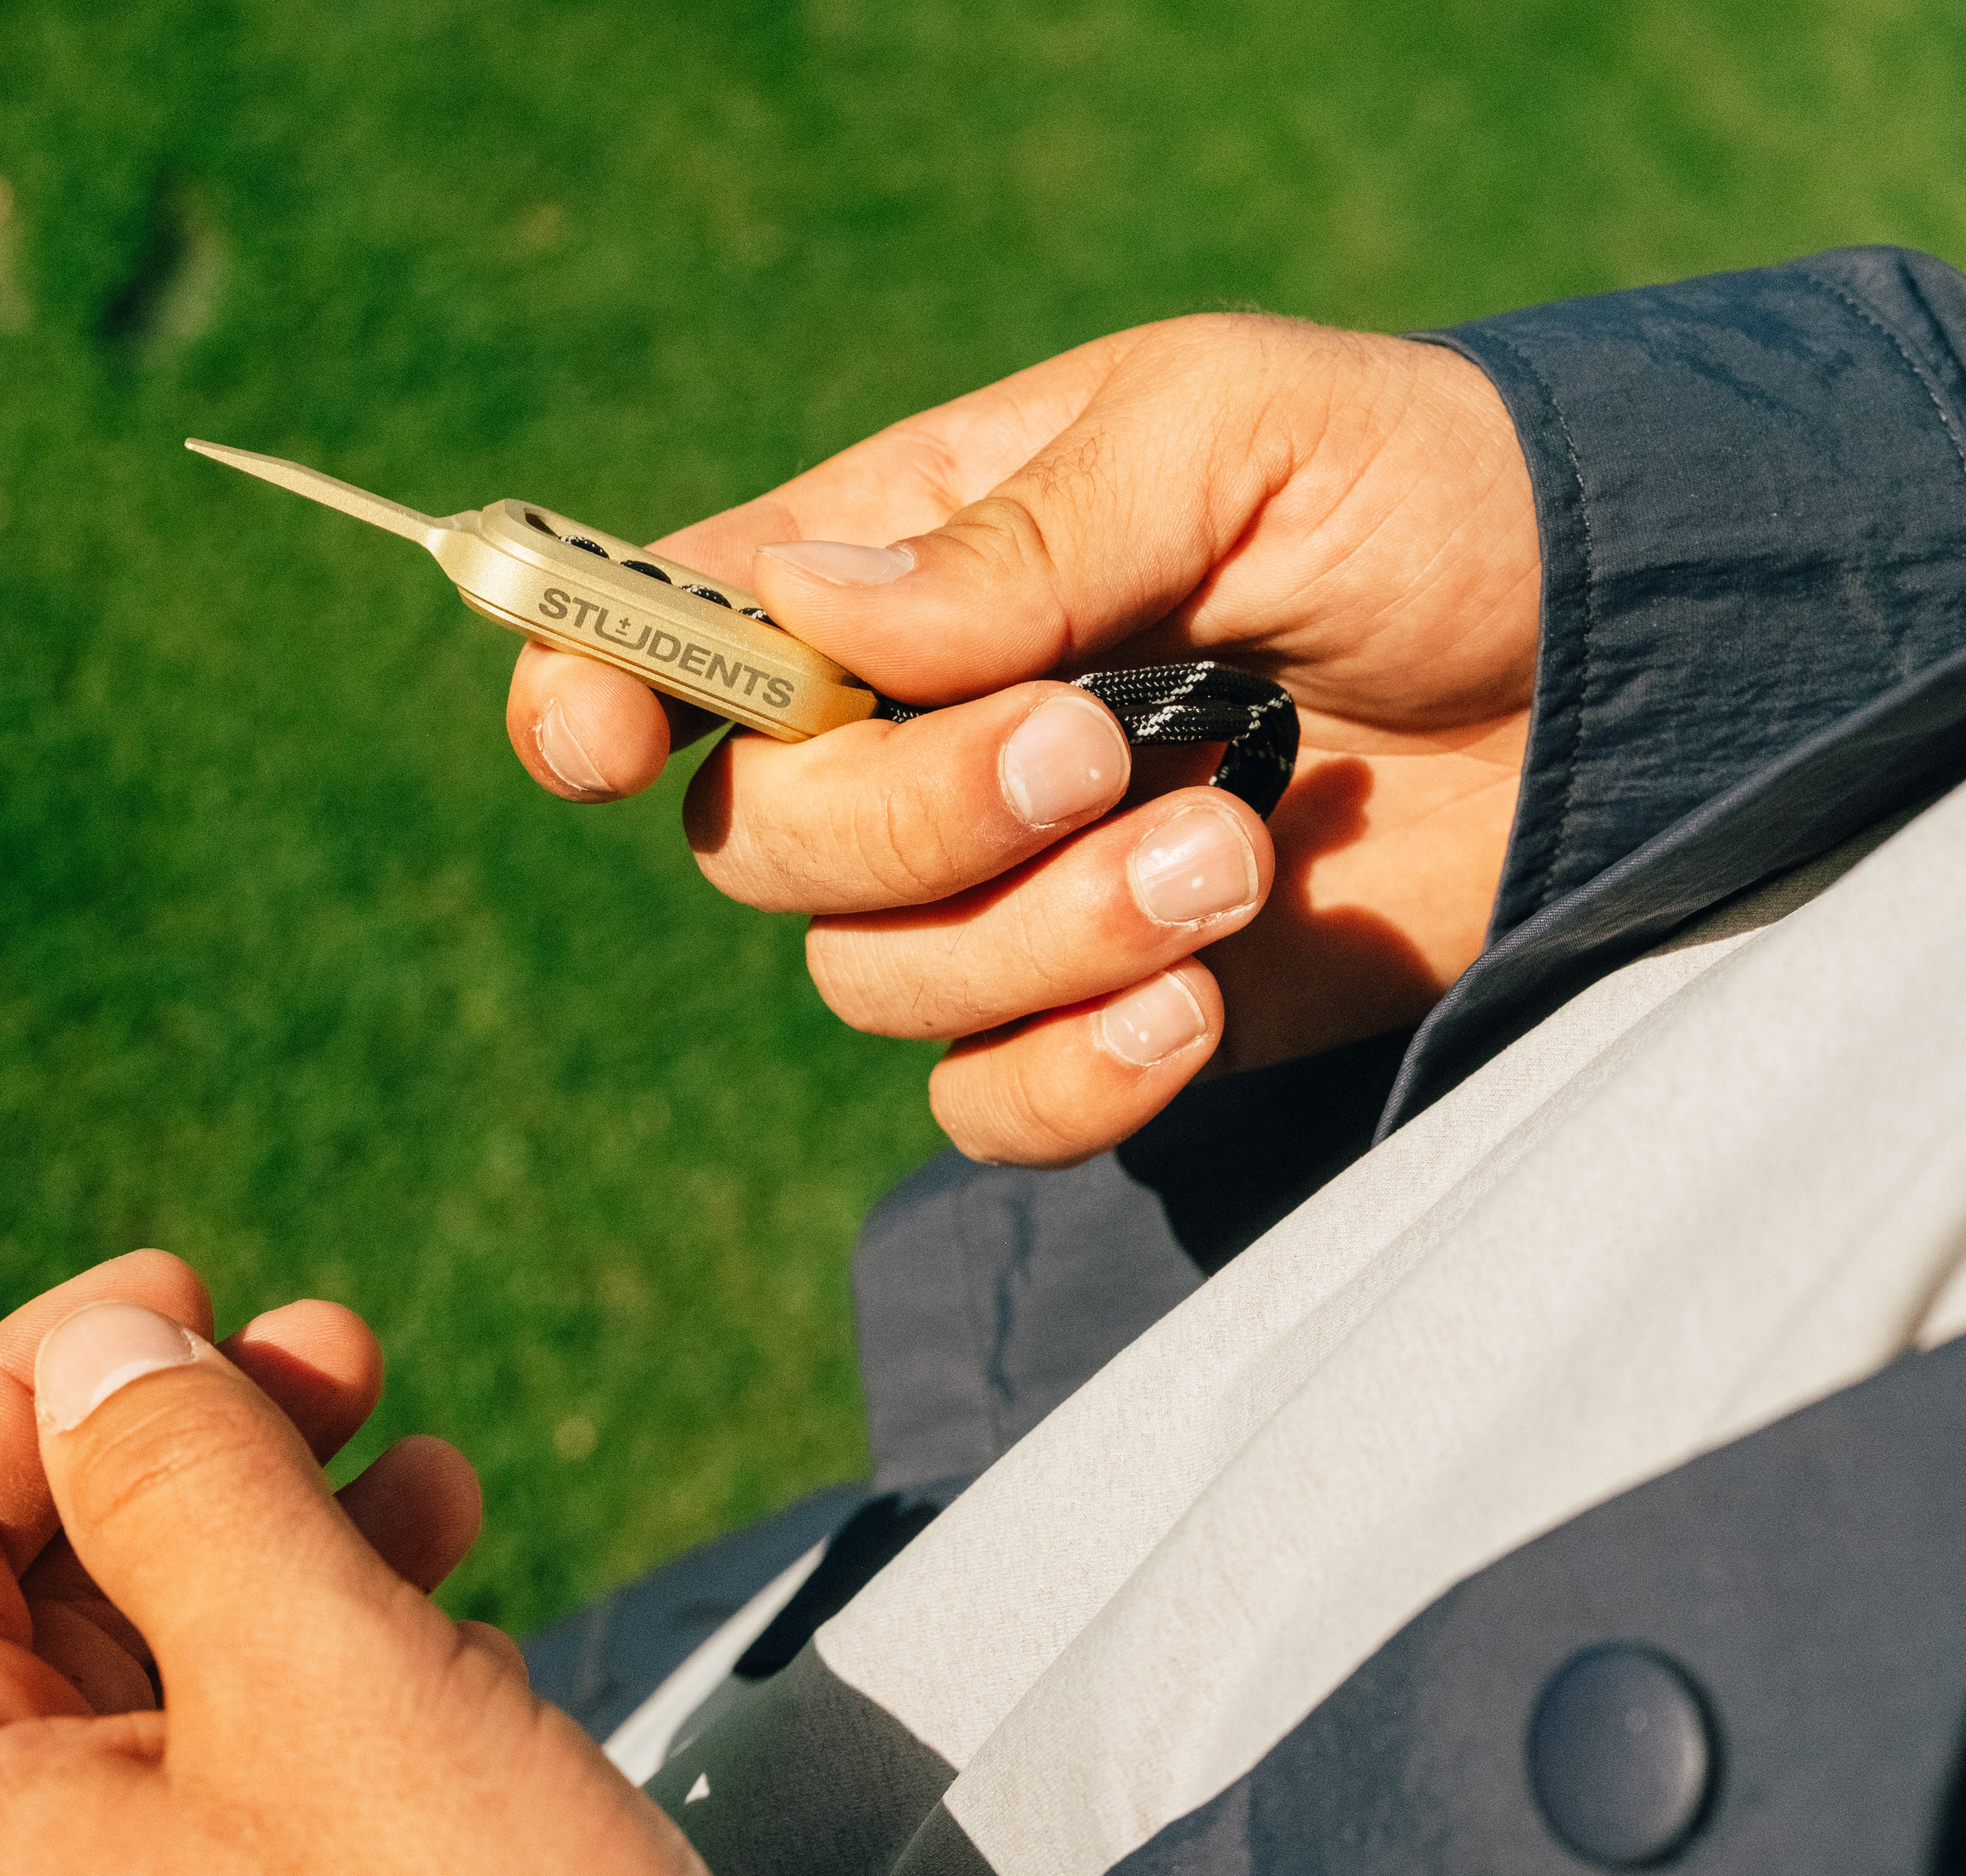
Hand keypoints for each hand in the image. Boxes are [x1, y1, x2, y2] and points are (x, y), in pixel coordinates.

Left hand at [0, 1249, 763, 1875]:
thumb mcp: (325, 1679)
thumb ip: (186, 1480)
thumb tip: (98, 1349)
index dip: (35, 1381)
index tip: (183, 1290)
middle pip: (22, 1598)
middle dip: (188, 1451)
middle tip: (338, 1356)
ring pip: (145, 1681)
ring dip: (281, 1544)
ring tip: (424, 1473)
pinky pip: (217, 1786)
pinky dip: (319, 1674)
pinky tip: (439, 1622)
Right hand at [508, 317, 1538, 1162]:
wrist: (1620, 666)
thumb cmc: (1425, 494)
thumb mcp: (1230, 434)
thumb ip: (1014, 535)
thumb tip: (808, 619)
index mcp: (909, 561)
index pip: (680, 634)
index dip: (592, 687)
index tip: (594, 738)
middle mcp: (921, 737)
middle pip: (760, 839)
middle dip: (916, 816)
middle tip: (1100, 749)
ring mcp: (1003, 889)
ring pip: (873, 980)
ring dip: (1043, 933)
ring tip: (1230, 852)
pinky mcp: (1098, 1014)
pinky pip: (985, 1104)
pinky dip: (1073, 1072)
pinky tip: (1198, 999)